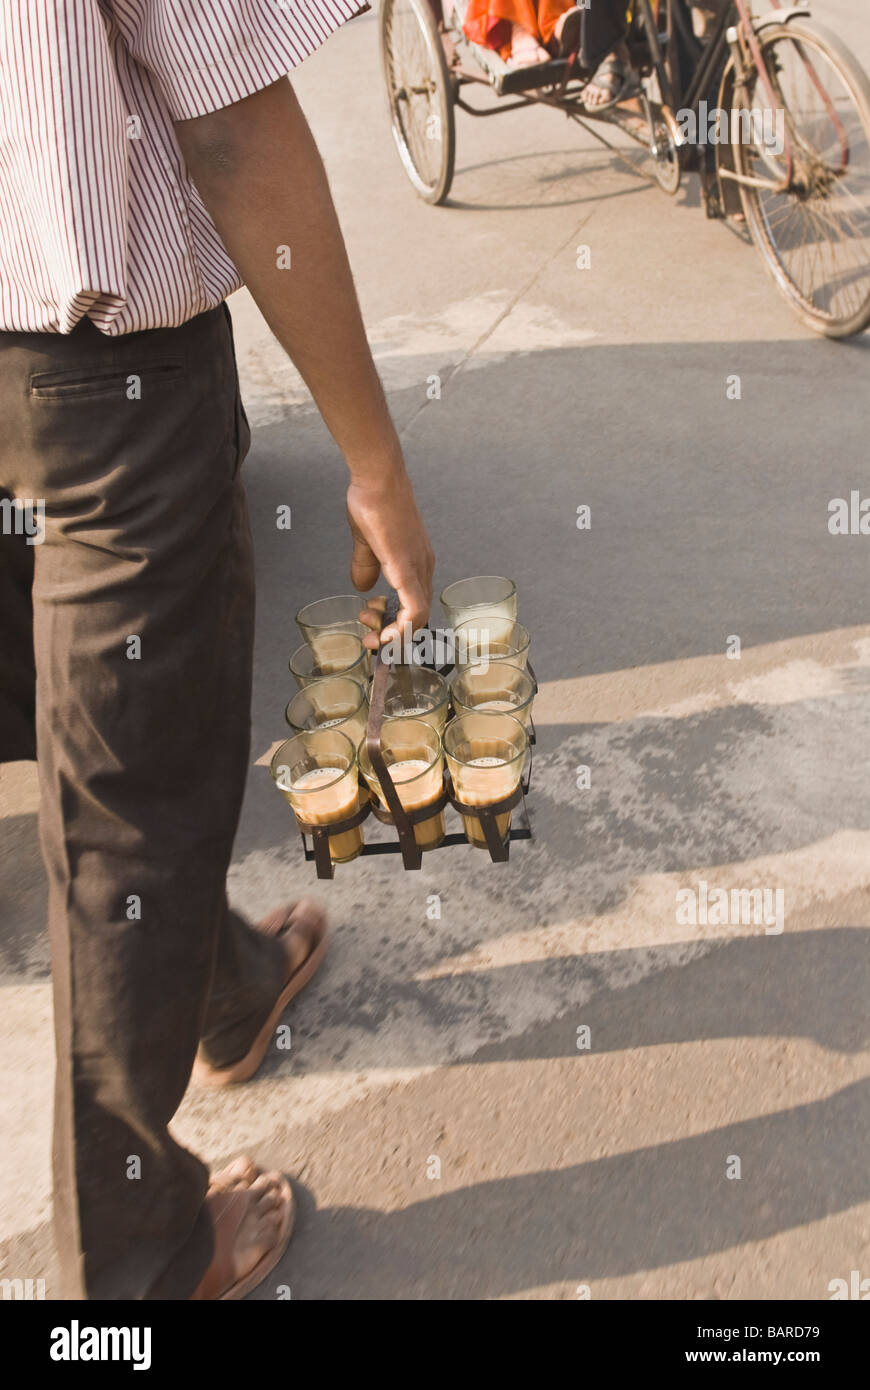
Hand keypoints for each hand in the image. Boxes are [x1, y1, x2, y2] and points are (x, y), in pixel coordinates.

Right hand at [346, 465, 433, 647]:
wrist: (378, 477)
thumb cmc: (372, 501)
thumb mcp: (366, 541)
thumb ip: (366, 565)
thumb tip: (362, 586)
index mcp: (415, 562)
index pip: (415, 606)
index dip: (396, 624)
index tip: (372, 628)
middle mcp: (423, 568)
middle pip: (418, 617)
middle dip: (392, 636)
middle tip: (370, 640)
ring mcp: (417, 567)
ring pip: (418, 618)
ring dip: (395, 636)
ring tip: (372, 636)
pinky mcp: (405, 566)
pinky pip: (413, 607)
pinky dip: (402, 626)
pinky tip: (386, 633)